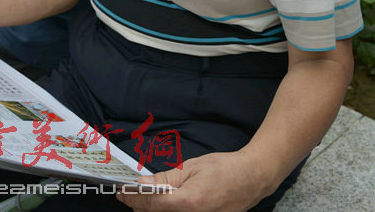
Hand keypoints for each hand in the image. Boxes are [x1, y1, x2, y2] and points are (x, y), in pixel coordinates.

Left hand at [116, 152, 270, 211]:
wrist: (252, 179)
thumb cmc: (224, 169)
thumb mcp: (191, 167)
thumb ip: (165, 178)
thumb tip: (142, 185)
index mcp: (189, 202)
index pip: (152, 203)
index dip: (133, 198)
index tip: (122, 192)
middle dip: (139, 206)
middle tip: (128, 195)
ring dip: (151, 210)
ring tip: (143, 199)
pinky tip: (161, 204)